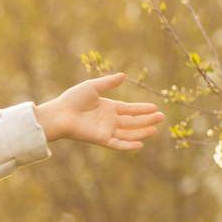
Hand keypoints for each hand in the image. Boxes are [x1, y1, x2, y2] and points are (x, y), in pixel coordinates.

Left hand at [34, 73, 163, 150]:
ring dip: (142, 131)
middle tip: (162, 117)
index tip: (155, 107)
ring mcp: (106, 130)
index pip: (129, 109)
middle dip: (147, 119)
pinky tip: (140, 144)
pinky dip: (128, 145)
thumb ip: (108, 83)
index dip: (142, 109)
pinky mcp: (101, 139)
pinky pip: (118, 143)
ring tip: (156, 129)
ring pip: (128, 133)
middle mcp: (109, 120)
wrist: (60, 113)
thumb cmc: (73, 99)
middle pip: (132, 121)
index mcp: (108, 108)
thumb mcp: (93, 87)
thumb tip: (123, 76)